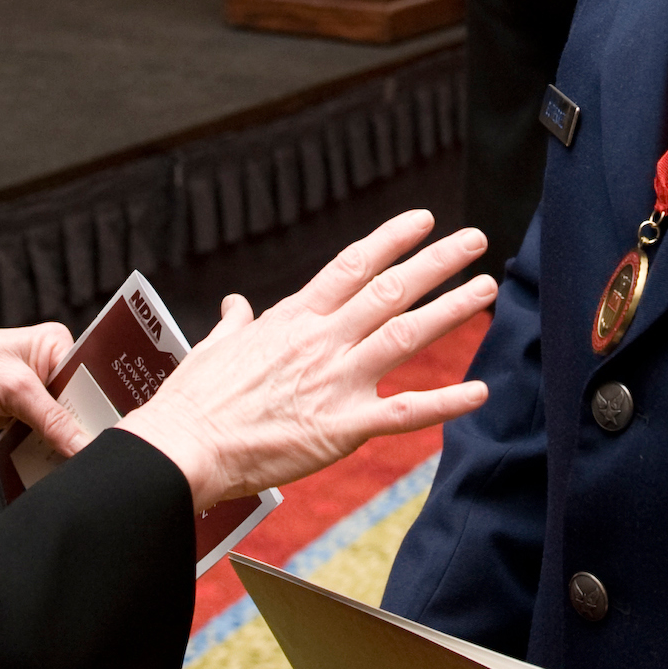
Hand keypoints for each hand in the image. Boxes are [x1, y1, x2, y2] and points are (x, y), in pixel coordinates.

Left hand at [0, 322, 91, 456]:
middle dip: (84, 428)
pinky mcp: (25, 410)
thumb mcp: (18, 391)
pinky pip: (46, 431)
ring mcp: (38, 390)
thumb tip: (85, 447)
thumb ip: (54, 421)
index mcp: (57, 345)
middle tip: (97, 454)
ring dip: (67, 441)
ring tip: (81, 464)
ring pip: (64, 421)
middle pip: (80, 402)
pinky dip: (49, 447)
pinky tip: (56, 463)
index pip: (92, 378)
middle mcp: (52, 365)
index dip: (102, 407)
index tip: (111, 434)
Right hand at [117, 210, 494, 508]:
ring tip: (485, 289)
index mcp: (293, 319)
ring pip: (405, 335)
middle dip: (437, 262)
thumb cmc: (193, 402)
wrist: (183, 447)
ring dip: (451, 310)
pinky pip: (404, 412)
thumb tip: (236, 305)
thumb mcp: (213, 348)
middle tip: (474, 240)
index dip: (392, 239)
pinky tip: (479, 392)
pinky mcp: (341, 427)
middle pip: (390, 289)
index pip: (352, 265)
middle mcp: (321, 340)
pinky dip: (445, 402)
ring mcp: (335, 381)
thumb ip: (235, 324)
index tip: (423, 220)